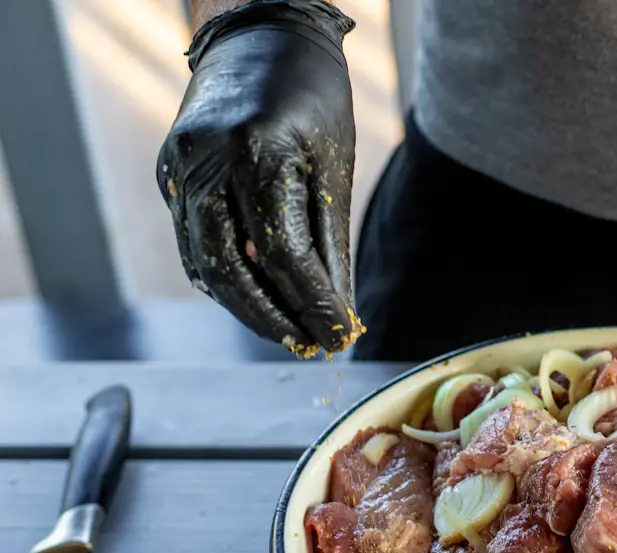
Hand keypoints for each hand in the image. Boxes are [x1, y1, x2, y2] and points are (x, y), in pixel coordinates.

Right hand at [157, 0, 360, 355]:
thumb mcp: (335, 164)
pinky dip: (223, 277)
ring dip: (246, 307)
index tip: (339, 335)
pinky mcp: (169, 174)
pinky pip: (192, 242)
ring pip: (204, 263)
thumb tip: (340, 311)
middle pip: (232, 269)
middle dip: (273, 318)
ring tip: (289, 328)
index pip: (285, 254)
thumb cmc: (311, 98)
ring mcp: (179, 167)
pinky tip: (255, 297)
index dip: (313, 303)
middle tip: (309, 343)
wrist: (258, 38)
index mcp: (259, 151)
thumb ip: (331, 244)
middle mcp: (208, 160)